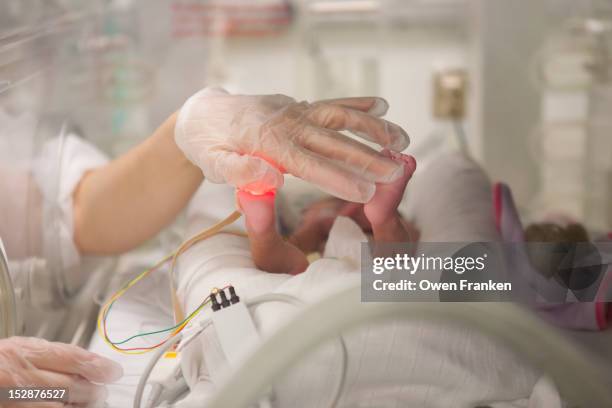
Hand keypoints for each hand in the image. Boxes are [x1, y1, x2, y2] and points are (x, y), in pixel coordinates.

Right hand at [0, 337, 122, 406]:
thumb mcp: (18, 350)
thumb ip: (51, 356)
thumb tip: (89, 364)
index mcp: (23, 353)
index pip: (73, 357)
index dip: (99, 366)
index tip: (113, 372)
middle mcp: (18, 377)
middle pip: (71, 385)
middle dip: (92, 391)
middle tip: (99, 393)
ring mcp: (14, 400)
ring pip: (60, 406)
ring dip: (78, 407)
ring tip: (84, 404)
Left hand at [175, 88, 409, 202]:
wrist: (203, 113)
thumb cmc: (209, 145)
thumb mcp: (213, 164)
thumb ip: (241, 172)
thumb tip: (274, 178)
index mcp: (268, 143)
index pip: (310, 163)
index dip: (340, 177)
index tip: (367, 190)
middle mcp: (288, 123)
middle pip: (334, 141)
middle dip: (368, 157)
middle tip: (397, 171)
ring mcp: (296, 112)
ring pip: (340, 117)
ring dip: (372, 127)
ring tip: (402, 139)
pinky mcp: (299, 107)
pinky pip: (331, 103)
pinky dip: (357, 103)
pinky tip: (382, 105)